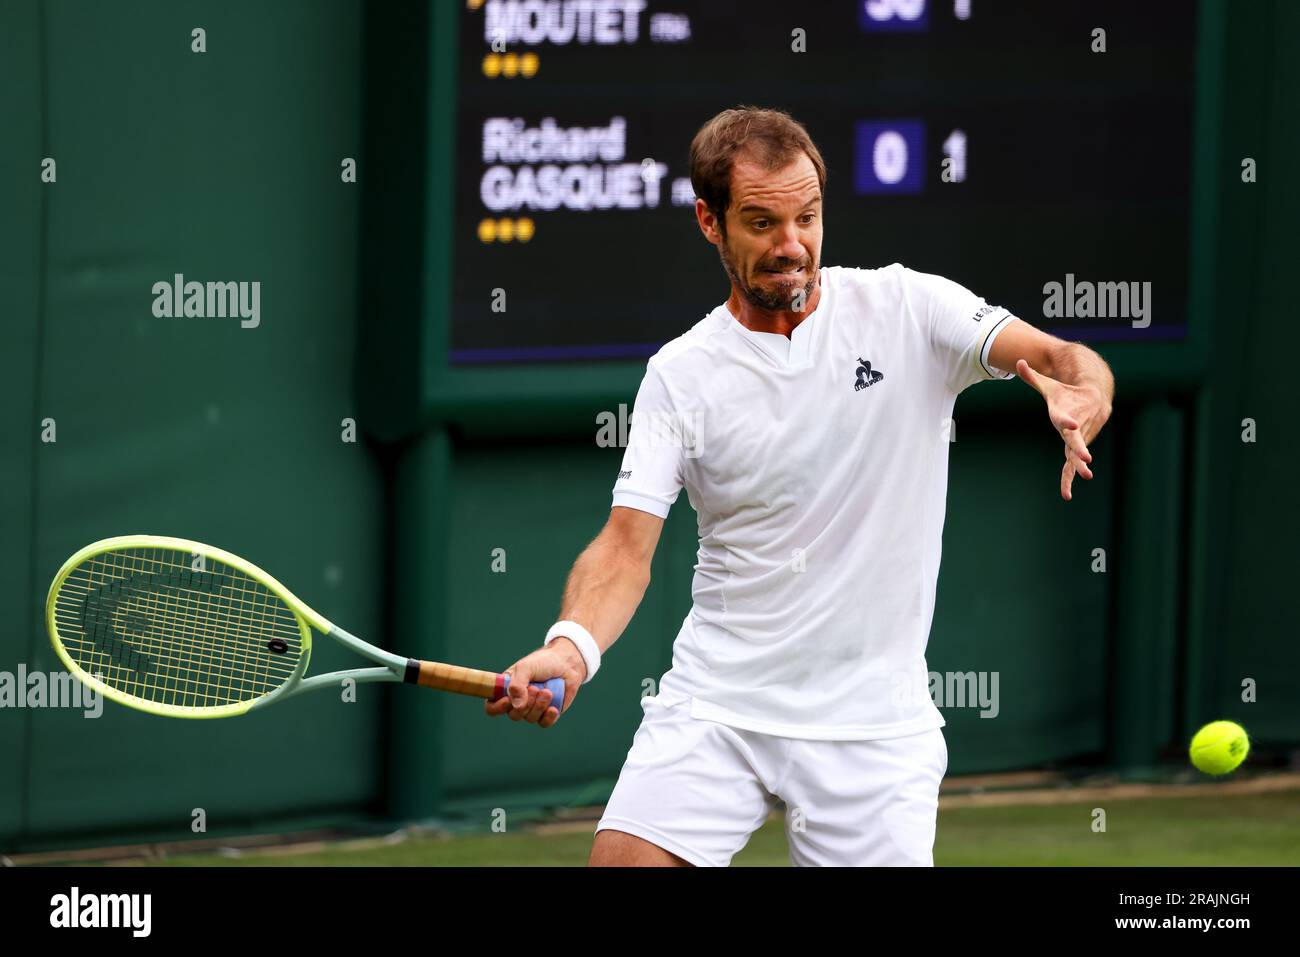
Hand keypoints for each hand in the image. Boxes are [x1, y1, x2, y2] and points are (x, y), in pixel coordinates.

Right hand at [484, 638, 587, 728]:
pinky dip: (548, 717)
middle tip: (535, 688)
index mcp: (507, 690)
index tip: (507, 701)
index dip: (496, 708)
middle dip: (526, 703)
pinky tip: (553, 708)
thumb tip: (516, 706)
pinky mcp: (548, 713)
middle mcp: (518, 701)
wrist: (566, 663)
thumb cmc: (542, 662)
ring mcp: (533, 708)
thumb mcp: (525, 667)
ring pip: (530, 718)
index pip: (492, 707)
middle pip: (514, 715)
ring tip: (547, 691)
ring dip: (539, 706)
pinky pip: (544, 723)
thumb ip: (517, 685)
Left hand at [1015, 359, 1111, 501]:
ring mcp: (1077, 439)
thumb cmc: (1067, 392)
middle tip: (1087, 459)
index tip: (1073, 424)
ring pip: (1078, 455)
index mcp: (1065, 412)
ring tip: (1087, 476)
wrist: (1096, 396)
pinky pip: (1071, 465)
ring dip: (1081, 466)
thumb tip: (1018, 362)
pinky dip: (1068, 478)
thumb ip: (1032, 376)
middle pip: (1077, 440)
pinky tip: (1065, 495)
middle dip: (1081, 449)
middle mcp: (1074, 428)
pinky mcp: (1076, 447)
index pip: (1066, 417)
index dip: (1068, 420)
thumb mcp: (1048, 385)